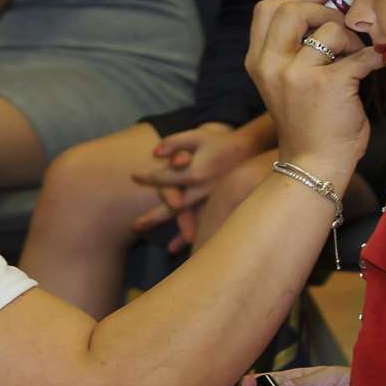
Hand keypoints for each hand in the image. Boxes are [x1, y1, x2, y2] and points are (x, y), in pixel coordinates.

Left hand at [129, 124, 248, 251]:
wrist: (251, 152)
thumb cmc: (220, 142)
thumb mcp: (197, 136)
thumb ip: (175, 143)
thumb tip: (154, 153)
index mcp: (194, 173)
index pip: (164, 177)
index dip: (148, 177)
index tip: (134, 176)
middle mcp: (201, 191)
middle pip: (173, 207)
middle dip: (154, 217)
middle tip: (135, 227)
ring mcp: (211, 201)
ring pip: (190, 220)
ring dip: (177, 234)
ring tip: (167, 249)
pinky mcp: (220, 206)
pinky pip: (205, 223)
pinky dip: (195, 236)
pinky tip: (186, 248)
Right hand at [245, 0, 379, 183]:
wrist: (313, 165)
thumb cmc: (307, 123)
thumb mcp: (283, 82)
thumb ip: (291, 48)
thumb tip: (327, 4)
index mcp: (258, 61)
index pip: (268, 9)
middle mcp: (272, 65)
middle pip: (294, 9)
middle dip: (326, 10)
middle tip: (343, 28)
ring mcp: (298, 75)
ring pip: (330, 29)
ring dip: (351, 39)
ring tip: (356, 57)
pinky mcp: (329, 85)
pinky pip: (360, 54)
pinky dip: (373, 58)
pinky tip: (374, 67)